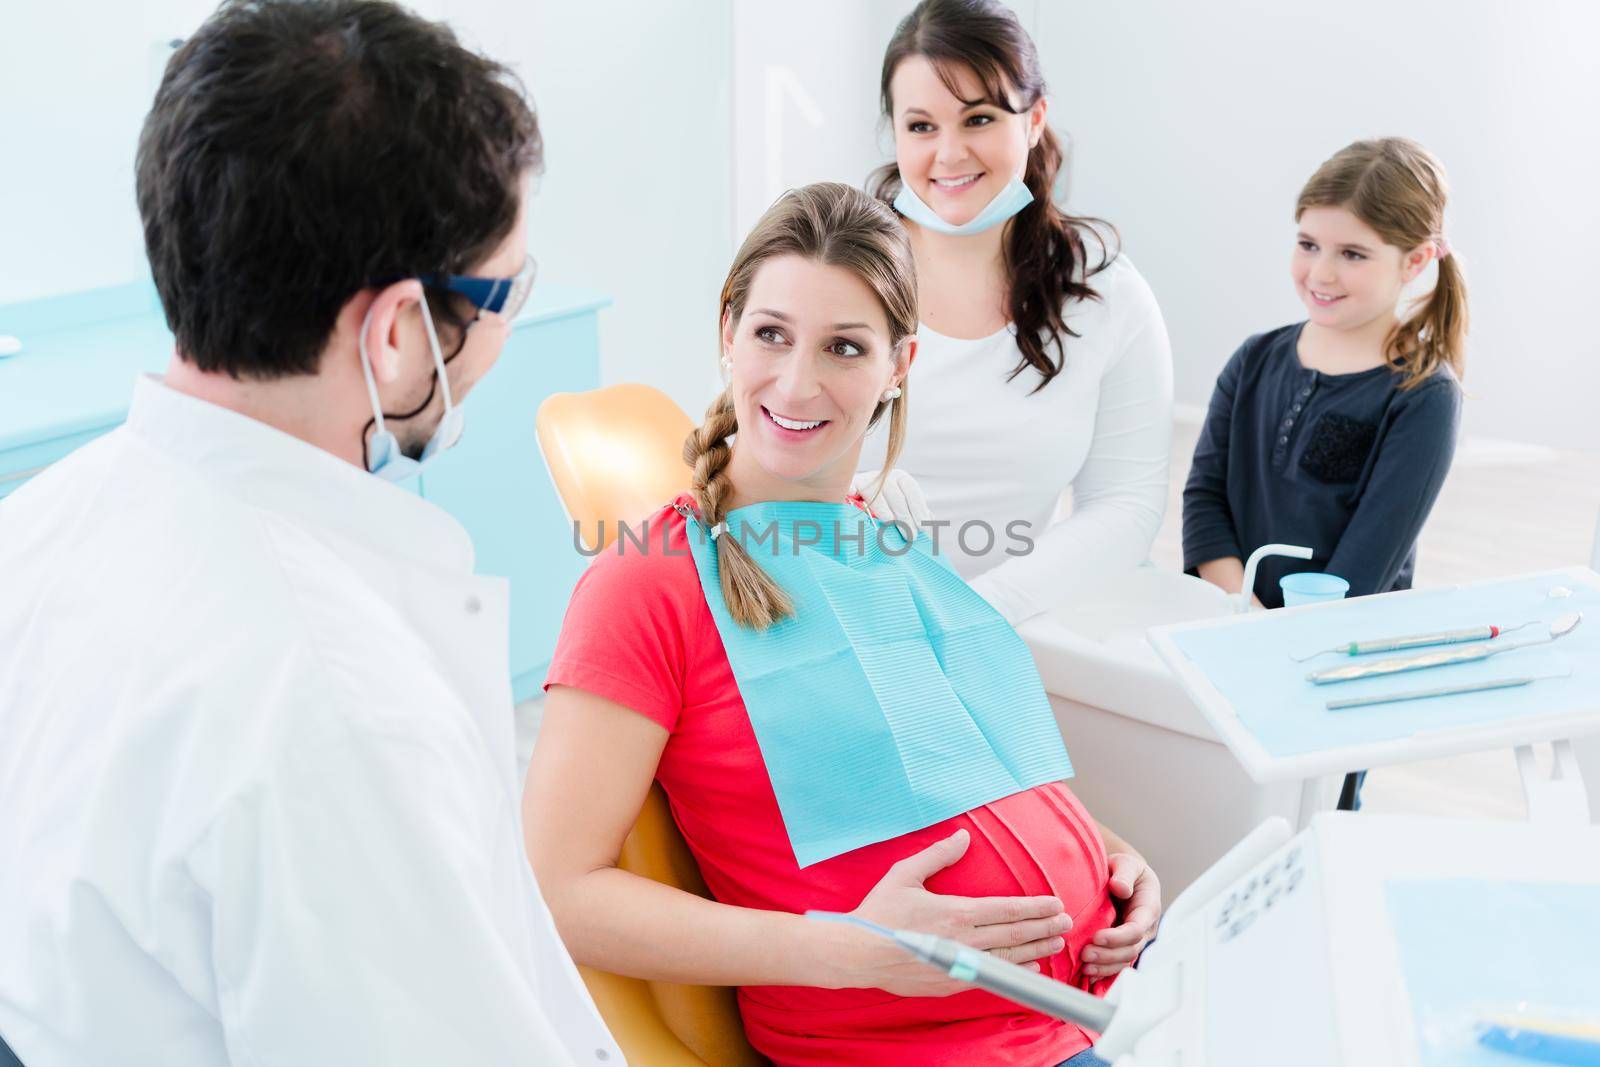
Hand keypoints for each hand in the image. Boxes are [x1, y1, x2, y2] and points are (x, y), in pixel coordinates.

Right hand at [840, 829, 1071, 996]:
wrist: (860, 953)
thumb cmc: (881, 912)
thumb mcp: (906, 874)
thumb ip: (938, 855)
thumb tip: (963, 836)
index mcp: (958, 912)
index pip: (1008, 909)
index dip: (1035, 907)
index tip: (1056, 904)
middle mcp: (966, 940)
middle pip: (1015, 934)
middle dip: (1044, 927)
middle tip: (1066, 923)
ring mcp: (962, 964)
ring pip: (1009, 957)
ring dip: (1035, 949)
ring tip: (1056, 943)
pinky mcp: (953, 982)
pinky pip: (993, 976)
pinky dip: (1015, 972)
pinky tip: (1029, 968)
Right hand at [850, 468, 931, 537]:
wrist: (858, 500)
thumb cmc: (887, 509)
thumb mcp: (905, 509)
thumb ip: (917, 514)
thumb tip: (931, 522)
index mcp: (902, 479)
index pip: (912, 492)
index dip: (918, 510)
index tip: (923, 529)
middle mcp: (886, 476)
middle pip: (896, 495)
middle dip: (905, 516)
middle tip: (910, 536)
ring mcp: (868, 479)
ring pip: (876, 492)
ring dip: (883, 508)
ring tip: (890, 522)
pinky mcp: (851, 484)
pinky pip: (851, 486)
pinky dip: (850, 489)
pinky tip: (850, 493)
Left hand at [1083, 851, 1160, 978]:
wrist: (1123, 877)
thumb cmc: (1124, 869)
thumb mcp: (1126, 863)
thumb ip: (1124, 873)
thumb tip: (1121, 888)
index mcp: (1148, 908)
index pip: (1136, 929)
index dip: (1118, 937)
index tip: (1097, 937)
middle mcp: (1145, 928)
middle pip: (1130, 949)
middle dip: (1108, 955)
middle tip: (1085, 955)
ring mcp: (1135, 940)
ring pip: (1124, 960)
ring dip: (1105, 967)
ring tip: (1085, 968)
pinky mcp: (1123, 946)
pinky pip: (1117, 963)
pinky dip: (1104, 971)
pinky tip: (1089, 975)